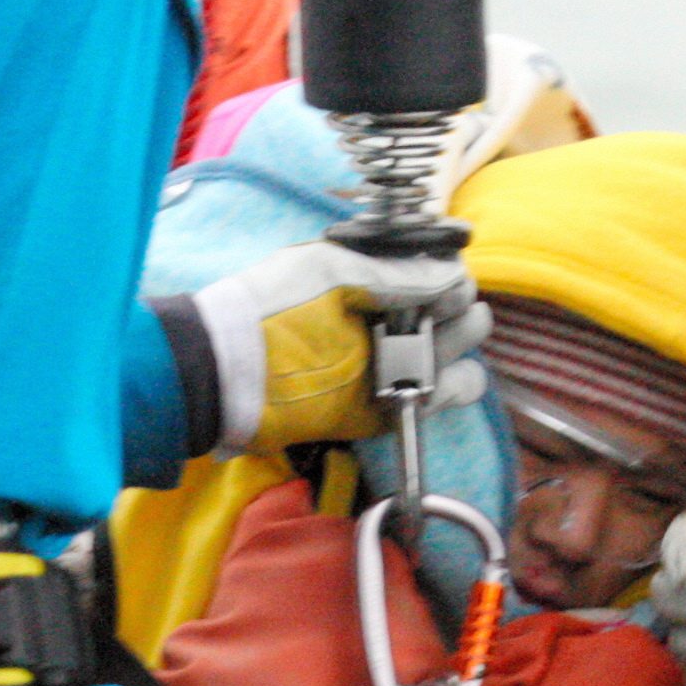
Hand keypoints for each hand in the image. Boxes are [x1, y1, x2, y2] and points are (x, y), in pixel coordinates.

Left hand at [184, 242, 487, 456]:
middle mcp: (380, 325)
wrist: (226, 373)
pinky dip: (447, 393)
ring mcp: (381, 370)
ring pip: (446, 361)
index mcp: (367, 284)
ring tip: (446, 347)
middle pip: (445, 319)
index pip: (428, 278)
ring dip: (459, 351)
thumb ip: (394, 276)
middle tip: (448, 318)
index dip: (448, 279)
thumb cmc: (276, 310)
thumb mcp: (331, 274)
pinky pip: (428, 403)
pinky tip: (446, 381)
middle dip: (459, 316)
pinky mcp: (377, 411)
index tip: (450, 284)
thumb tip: (454, 277)